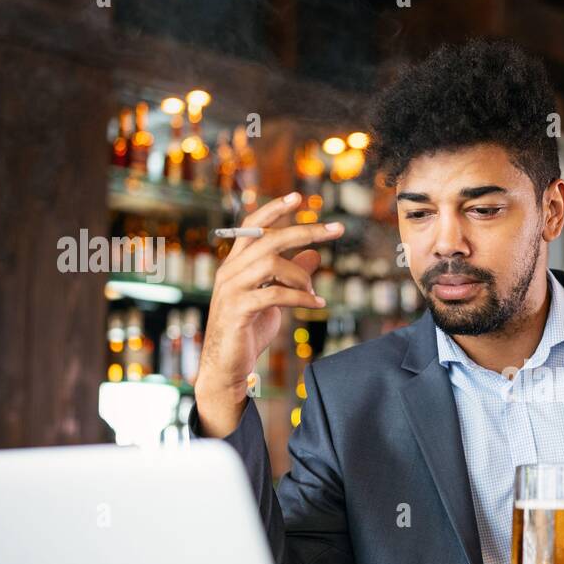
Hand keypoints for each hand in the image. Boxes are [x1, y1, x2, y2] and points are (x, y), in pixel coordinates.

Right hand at [194, 192, 344, 435]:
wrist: (227, 366)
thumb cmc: (249, 330)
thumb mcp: (274, 298)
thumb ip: (290, 275)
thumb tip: (315, 254)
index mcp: (236, 264)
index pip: (252, 225)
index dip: (274, 209)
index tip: (299, 197)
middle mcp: (230, 270)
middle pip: (268, 238)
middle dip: (305, 230)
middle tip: (336, 229)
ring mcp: (232, 289)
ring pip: (271, 263)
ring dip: (302, 275)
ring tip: (315, 293)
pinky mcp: (238, 309)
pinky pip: (275, 294)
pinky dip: (301, 298)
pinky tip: (318, 304)